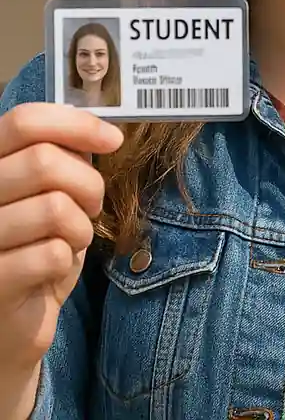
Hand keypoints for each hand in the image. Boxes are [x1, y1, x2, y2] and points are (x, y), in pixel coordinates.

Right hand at [0, 102, 121, 378]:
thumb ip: (60, 159)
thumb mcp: (45, 194)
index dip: (76, 124)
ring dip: (79, 226)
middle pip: (44, 161)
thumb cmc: (30, 249)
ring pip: (54, 207)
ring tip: (69, 241)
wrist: (7, 324)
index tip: (112, 140)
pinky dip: (68, 259)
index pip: (23, 121)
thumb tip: (100, 133)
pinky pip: (53, 253)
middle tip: (91, 206)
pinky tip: (53, 269)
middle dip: (87, 184)